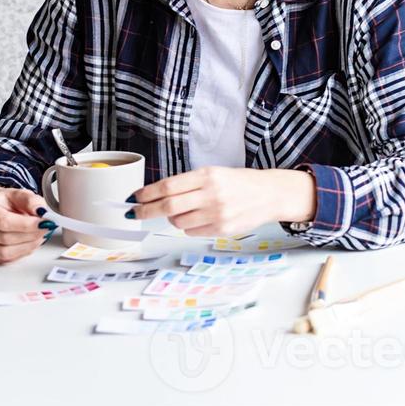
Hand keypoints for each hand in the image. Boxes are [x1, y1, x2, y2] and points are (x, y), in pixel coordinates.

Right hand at [0, 185, 55, 263]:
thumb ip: (30, 200)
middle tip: (45, 228)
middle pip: (5, 238)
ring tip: (38, 235)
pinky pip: (6, 260)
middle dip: (30, 235)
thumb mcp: (17, 194)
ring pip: (5, 252)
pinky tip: (28, 242)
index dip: (26, 225)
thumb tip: (40, 211)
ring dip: (28, 245)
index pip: (3, 221)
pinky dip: (22, 252)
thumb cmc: (3, 203)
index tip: (43, 223)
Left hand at [127, 166, 314, 236]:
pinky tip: (198, 218)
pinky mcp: (223, 229)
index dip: (148, 193)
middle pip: (169, 206)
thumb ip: (188, 183)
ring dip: (171, 219)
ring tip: (181, 211)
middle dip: (147, 210)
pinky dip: (187, 226)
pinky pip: (192, 231)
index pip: (169, 186)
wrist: (270, 194)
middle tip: (135, 212)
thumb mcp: (214, 173)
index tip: (135, 197)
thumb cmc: (238, 182)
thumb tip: (158, 194)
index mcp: (207, 175)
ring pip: (178, 222)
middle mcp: (212, 194)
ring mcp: (218, 213)